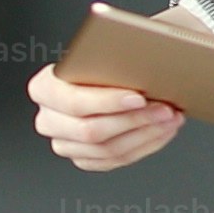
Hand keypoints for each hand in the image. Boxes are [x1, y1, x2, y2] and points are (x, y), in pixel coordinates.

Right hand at [30, 61, 185, 170]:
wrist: (94, 74)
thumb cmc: (96, 60)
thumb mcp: (97, 52)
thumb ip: (108, 59)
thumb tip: (141, 64)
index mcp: (43, 89)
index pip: (73, 102)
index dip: (107, 102)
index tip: (138, 97)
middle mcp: (48, 120)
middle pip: (91, 131)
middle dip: (135, 121)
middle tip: (164, 108)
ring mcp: (64, 143)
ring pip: (107, 150)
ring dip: (146, 135)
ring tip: (170, 118)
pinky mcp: (83, 158)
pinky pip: (116, 160)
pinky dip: (145, 146)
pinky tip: (162, 130)